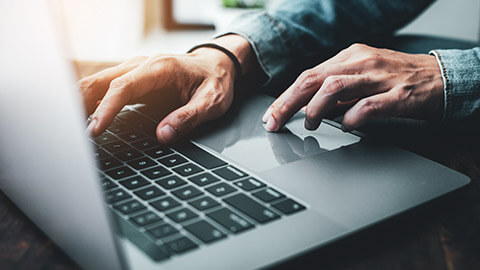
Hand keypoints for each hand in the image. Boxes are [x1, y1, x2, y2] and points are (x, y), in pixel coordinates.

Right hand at [79, 35, 253, 143]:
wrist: (217, 65)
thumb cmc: (215, 81)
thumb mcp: (212, 101)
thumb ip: (188, 117)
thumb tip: (163, 136)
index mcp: (160, 68)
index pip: (124, 86)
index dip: (106, 108)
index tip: (95, 129)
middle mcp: (142, 65)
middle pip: (101, 81)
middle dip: (81, 104)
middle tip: (70, 133)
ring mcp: (135, 70)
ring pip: (98, 83)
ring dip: (81, 103)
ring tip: (69, 129)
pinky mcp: (133, 79)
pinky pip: (105, 88)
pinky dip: (91, 102)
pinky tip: (83, 119)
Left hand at [262, 43, 443, 131]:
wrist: (442, 77)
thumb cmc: (398, 79)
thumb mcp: (362, 77)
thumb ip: (336, 91)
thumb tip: (309, 109)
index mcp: (350, 57)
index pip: (308, 76)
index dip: (285, 97)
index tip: (271, 115)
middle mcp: (361, 62)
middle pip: (313, 80)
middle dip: (288, 103)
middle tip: (275, 123)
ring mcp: (380, 77)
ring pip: (334, 87)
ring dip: (315, 109)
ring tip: (311, 124)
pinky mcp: (400, 94)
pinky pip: (368, 105)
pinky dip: (351, 117)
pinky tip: (346, 125)